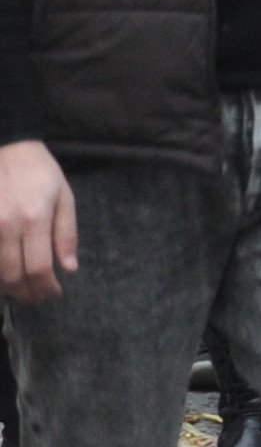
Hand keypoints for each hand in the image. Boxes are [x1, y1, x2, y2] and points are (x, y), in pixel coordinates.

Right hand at [0, 140, 72, 301]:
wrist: (8, 149)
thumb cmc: (40, 172)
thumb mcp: (64, 197)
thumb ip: (66, 235)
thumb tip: (68, 269)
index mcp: (35, 218)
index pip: (38, 267)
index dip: (45, 288)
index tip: (54, 293)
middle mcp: (7, 226)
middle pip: (13, 276)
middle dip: (27, 293)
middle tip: (38, 297)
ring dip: (10, 287)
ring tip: (24, 290)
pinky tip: (7, 274)